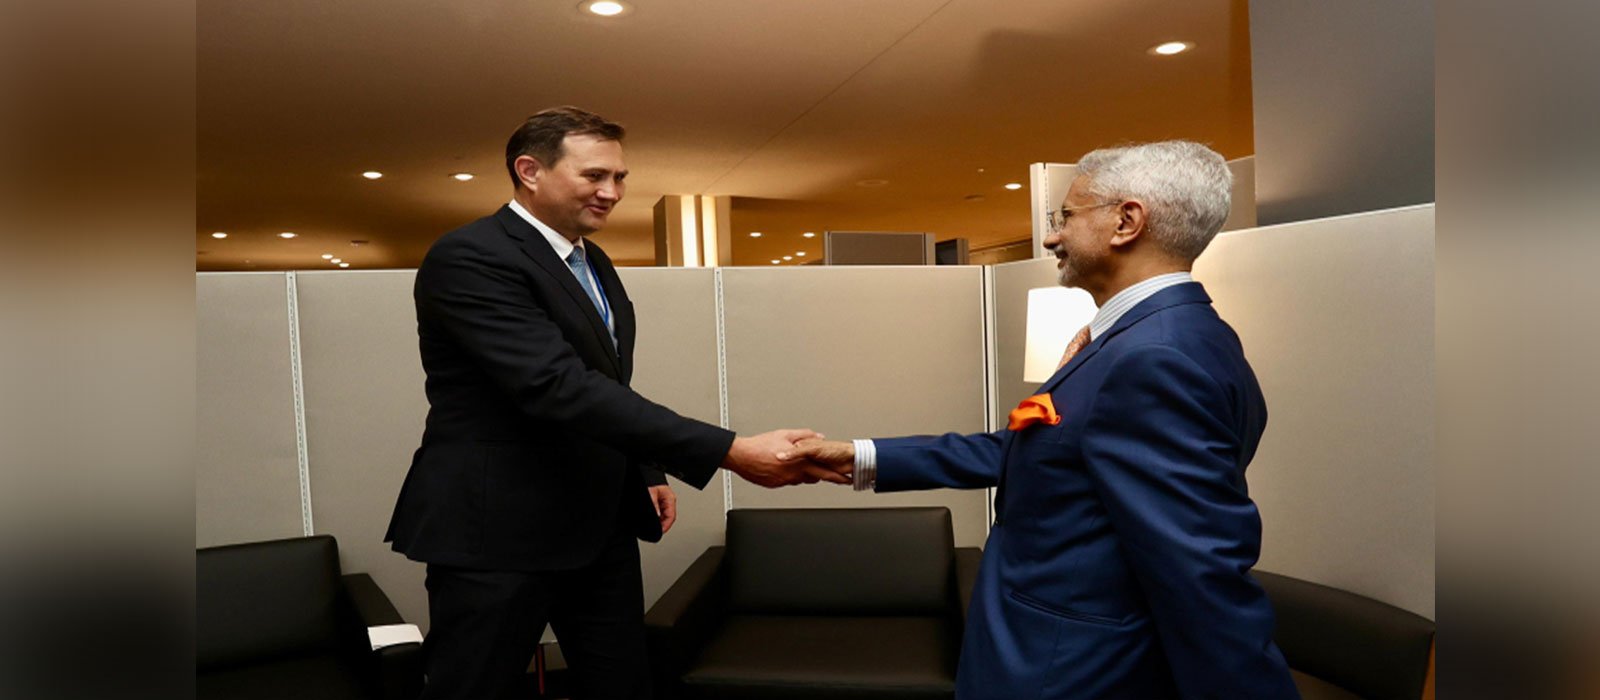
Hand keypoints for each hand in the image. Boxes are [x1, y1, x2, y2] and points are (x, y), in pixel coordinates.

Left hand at [648, 484, 676, 534]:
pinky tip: (650, 521)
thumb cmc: (650, 481)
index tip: (660, 532)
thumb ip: (654, 504)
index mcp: (670, 499)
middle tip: (655, 531)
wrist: (646, 476)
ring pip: (663, 517)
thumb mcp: (651, 493)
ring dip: (658, 523)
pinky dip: (655, 519)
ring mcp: (663, 503)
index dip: (666, 526)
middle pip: (667, 518)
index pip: (671, 516)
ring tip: (652, 527)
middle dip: (662, 526)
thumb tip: (657, 515)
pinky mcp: (658, 504)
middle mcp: (668, 502)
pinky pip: (658, 514)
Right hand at [722, 429, 850, 486]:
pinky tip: (786, 468)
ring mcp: (785, 481)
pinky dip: (791, 475)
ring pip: (802, 480)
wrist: (741, 456)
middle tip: (839, 478)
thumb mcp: (786, 434)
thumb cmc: (760, 445)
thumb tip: (818, 436)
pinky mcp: (776, 485)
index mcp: (800, 461)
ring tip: (804, 466)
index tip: (847, 478)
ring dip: (807, 474)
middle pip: (816, 478)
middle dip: (827, 477)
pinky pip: (789, 481)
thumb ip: (805, 435)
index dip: (837, 476)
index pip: (824, 471)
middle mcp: (794, 474)